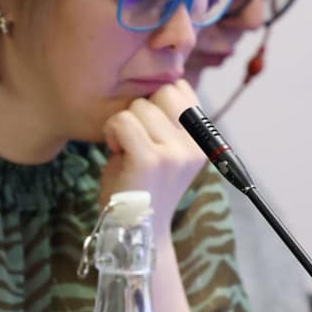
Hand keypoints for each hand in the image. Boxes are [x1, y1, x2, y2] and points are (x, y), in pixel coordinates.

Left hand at [99, 80, 206, 229]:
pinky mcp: (151, 160)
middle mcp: (194, 145)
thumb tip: (164, 83)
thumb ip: (164, 120)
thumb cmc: (139, 184)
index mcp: (201, 140)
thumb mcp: (161, 148)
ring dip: (121, 124)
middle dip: (139, 110)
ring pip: (138, 106)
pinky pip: (123, 121)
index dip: (155, 100)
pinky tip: (115, 151)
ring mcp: (174, 153)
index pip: (182, 89)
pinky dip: (111, 132)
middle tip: (132, 139)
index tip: (146, 128)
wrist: (135, 228)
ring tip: (124, 149)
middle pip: (161, 92)